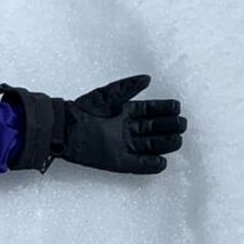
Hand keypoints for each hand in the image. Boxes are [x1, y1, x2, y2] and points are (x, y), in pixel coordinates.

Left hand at [63, 75, 184, 173]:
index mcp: (128, 112)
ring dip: (166, 144)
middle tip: (179, 124)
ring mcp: (125, 146)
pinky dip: (150, 165)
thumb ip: (126, 87)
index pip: (153, 111)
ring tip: (176, 140)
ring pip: (152, 146)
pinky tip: (161, 161)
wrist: (64, 129)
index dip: (166, 109)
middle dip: (170, 126)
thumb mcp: (105, 96)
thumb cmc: (82, 110)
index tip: (176, 107)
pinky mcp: (119, 161)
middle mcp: (129, 129)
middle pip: (157, 129)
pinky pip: (139, 165)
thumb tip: (147, 78)